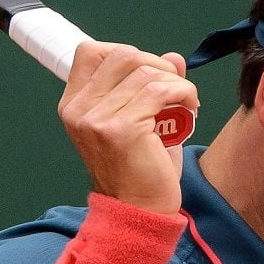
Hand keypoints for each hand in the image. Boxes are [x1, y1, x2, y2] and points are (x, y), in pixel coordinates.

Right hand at [58, 43, 199, 214]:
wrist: (137, 211)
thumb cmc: (138, 169)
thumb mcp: (138, 120)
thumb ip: (150, 85)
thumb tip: (174, 57)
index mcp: (73, 104)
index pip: (92, 52)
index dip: (126, 54)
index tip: (148, 74)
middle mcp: (78, 109)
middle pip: (122, 55)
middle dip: (156, 64)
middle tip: (173, 87)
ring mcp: (96, 119)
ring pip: (144, 70)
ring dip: (174, 80)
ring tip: (185, 101)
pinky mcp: (121, 129)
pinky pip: (160, 89)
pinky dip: (183, 91)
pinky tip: (190, 106)